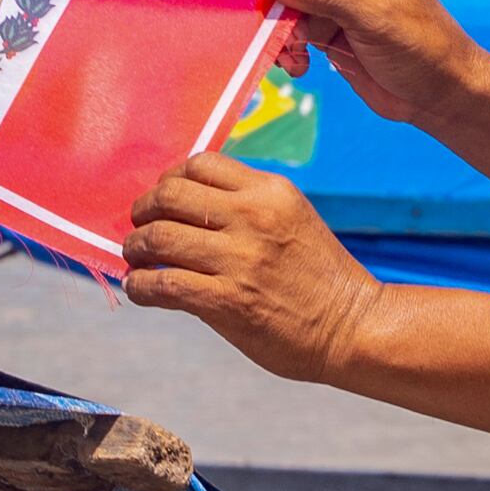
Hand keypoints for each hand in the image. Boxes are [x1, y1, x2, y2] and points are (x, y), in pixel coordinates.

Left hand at [123, 153, 387, 383]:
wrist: (354, 327)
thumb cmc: (320, 276)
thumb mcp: (292, 218)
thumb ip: (247, 205)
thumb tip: (184, 204)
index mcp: (270, 191)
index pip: (199, 163)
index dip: (169, 179)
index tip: (162, 199)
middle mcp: (252, 217)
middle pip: (169, 194)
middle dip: (143, 210)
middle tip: (139, 228)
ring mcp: (239, 259)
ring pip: (158, 237)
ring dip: (135, 247)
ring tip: (135, 258)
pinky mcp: (228, 301)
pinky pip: (162, 284)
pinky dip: (140, 285)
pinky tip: (141, 288)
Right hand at [265, 0, 479, 127]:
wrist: (439, 95)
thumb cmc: (421, 47)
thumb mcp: (373, 16)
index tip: (284, 6)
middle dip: (280, 7)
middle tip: (286, 38)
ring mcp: (336, 2)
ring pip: (285, 6)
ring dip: (281, 33)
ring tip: (293, 59)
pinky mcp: (328, 30)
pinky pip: (292, 31)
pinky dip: (288, 49)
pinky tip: (299, 66)